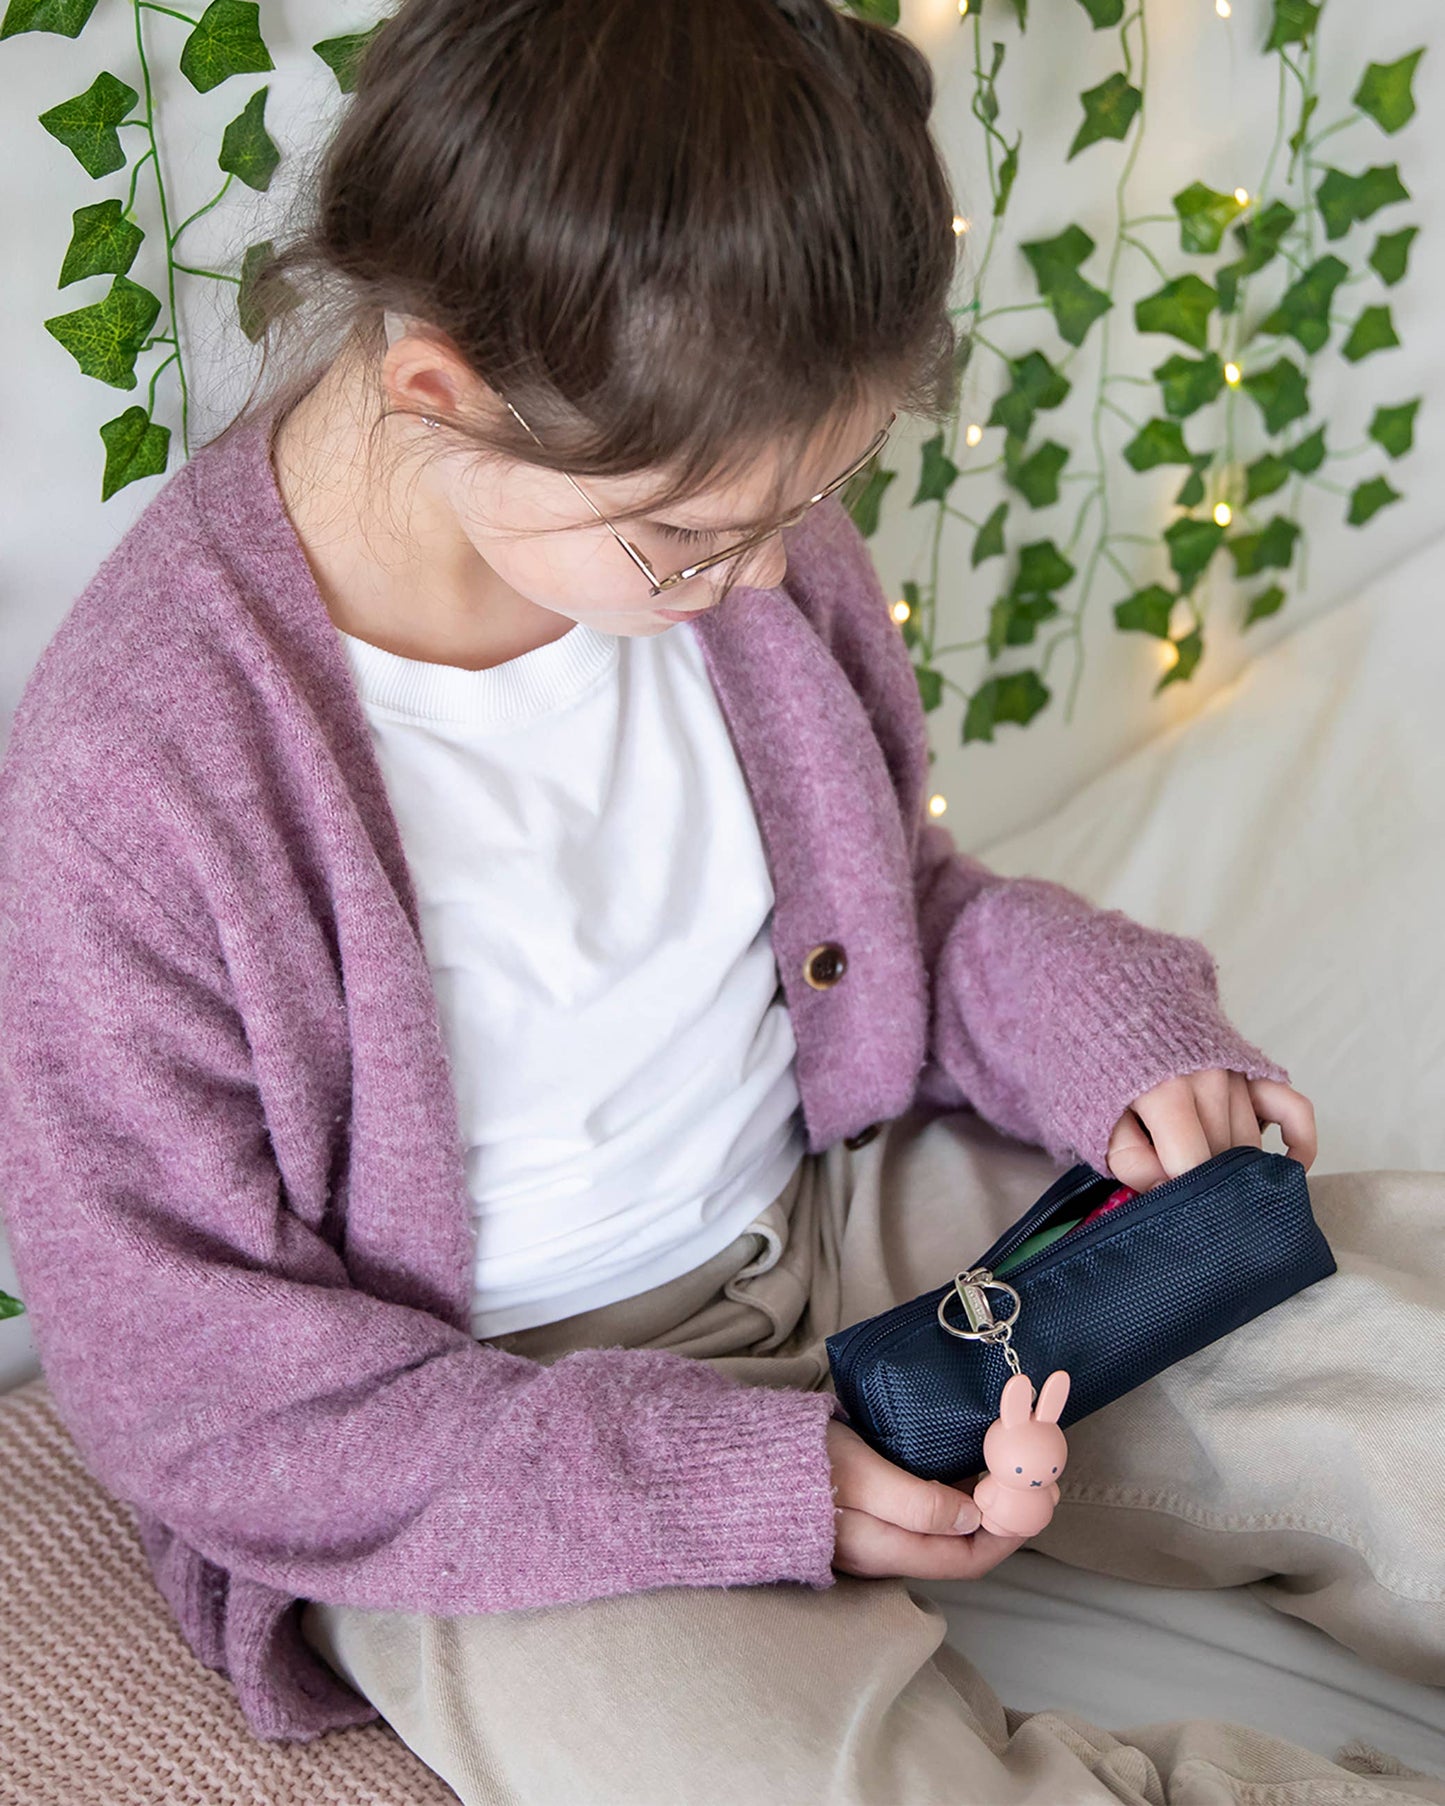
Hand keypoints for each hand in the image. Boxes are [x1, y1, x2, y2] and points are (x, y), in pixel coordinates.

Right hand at [826, 1419, 1026, 1580]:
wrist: (756, 1455)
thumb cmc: (806, 1462)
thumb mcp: (863, 1477)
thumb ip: (917, 1504)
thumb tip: (973, 1518)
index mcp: (886, 1550)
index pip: (964, 1560)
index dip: (1006, 1538)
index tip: (1034, 1506)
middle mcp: (885, 1549)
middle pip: (958, 1547)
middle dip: (1000, 1520)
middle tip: (1030, 1484)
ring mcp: (875, 1531)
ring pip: (943, 1529)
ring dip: (979, 1505)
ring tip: (1006, 1472)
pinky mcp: (868, 1508)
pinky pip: (924, 1511)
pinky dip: (953, 1493)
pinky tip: (963, 1467)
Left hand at [1106, 1068, 1316, 1192]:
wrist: (1116, 1003)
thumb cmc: (1100, 1066)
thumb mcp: (1094, 1115)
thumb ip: (1129, 1159)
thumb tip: (1167, 1191)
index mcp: (1165, 1089)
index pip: (1191, 1165)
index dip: (1176, 1193)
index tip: (1160, 1202)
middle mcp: (1211, 1078)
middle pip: (1222, 1159)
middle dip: (1199, 1181)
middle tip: (1174, 1184)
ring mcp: (1239, 1072)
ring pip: (1250, 1145)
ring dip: (1228, 1165)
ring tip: (1195, 1162)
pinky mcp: (1255, 1069)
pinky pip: (1295, 1110)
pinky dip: (1299, 1143)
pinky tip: (1289, 1169)